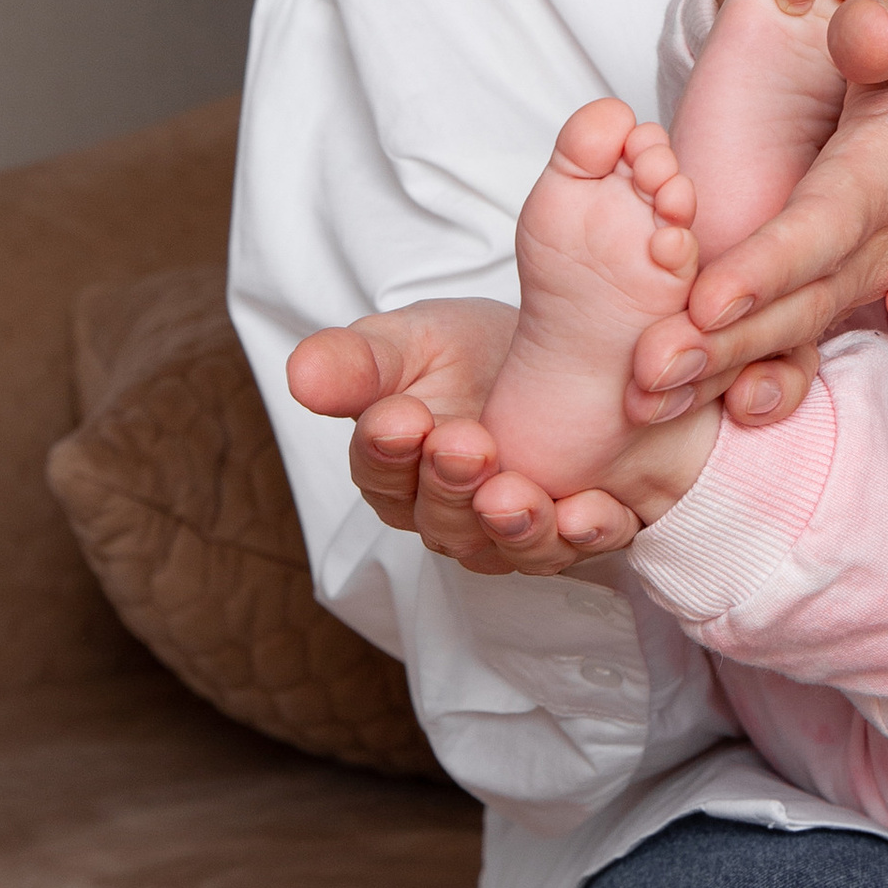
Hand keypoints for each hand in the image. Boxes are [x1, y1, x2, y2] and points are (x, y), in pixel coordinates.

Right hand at [287, 295, 818, 573]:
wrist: (558, 344)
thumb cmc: (465, 351)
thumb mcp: (407, 342)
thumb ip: (357, 363)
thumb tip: (299, 375)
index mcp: (397, 471)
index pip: (380, 471)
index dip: (387, 450)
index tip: (399, 417)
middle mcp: (450, 515)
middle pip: (441, 517)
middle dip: (451, 484)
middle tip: (465, 445)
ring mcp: (513, 530)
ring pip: (504, 545)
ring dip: (512, 525)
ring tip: (514, 495)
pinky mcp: (578, 529)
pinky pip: (580, 545)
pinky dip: (586, 534)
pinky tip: (588, 514)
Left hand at [627, 0, 887, 408]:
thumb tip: (859, 33)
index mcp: (884, 172)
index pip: (825, 223)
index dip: (770, 264)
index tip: (705, 302)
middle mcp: (879, 239)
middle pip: (802, 299)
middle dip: (729, 343)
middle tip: (649, 375)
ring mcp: (869, 275)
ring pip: (798, 329)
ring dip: (728, 368)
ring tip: (653, 396)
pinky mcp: (854, 291)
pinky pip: (808, 344)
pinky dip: (761, 379)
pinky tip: (708, 402)